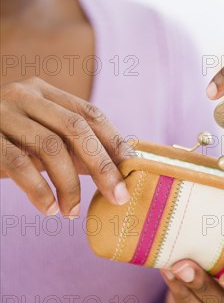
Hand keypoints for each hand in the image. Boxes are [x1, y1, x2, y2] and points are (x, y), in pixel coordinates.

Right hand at [0, 77, 131, 216]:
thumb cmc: (5, 140)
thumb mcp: (39, 135)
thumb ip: (72, 145)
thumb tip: (118, 168)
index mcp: (44, 91)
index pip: (89, 112)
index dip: (113, 140)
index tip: (132, 168)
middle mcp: (24, 94)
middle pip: (76, 128)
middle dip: (102, 165)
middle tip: (117, 197)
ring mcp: (2, 113)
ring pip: (50, 147)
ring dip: (69, 185)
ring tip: (72, 212)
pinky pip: (19, 165)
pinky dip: (39, 191)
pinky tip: (50, 209)